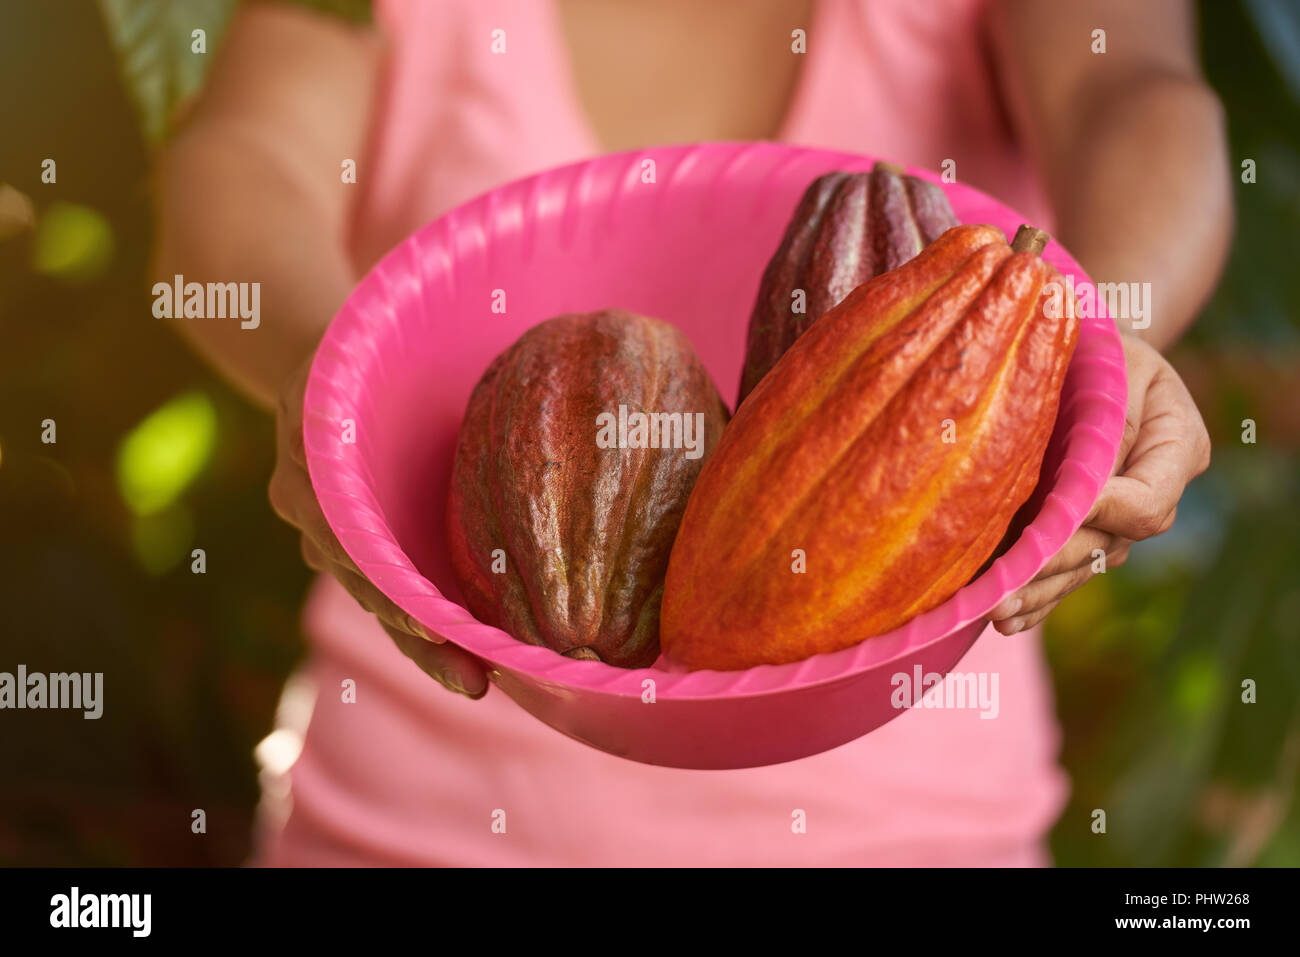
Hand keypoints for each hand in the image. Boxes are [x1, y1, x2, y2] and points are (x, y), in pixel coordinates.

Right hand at [269, 354, 488, 697]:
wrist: (307, 353)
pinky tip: (471, 655)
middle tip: (472, 681)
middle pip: (366, 583)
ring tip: (477, 683)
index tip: (431, 621)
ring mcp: (326, 527)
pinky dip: (422, 620)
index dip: (388, 583)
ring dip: (425, 643)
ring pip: (376, 596)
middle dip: (418, 637)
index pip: (349, 536)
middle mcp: (311, 502)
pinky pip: (384, 587)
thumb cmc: (351, 340)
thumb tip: (471, 318)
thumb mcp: (357, 338)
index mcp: (311, 456)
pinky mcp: (354, 539)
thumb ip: (381, 357)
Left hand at [989, 335, 1211, 634]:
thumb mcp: (1108, 359)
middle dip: (1055, 567)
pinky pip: (1066, 571)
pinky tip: (1007, 618)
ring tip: (998, 611)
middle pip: (1111, 544)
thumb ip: (1108, 416)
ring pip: (1085, 566)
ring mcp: (1120, 518)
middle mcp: (1154, 490)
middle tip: (1006, 589)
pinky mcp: (1086, 529)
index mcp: (1177, 446)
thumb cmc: (1093, 342)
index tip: (1053, 516)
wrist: (1082, 348)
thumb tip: (1085, 474)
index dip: (1102, 516)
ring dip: (1040, 592)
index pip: (1148, 502)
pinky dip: (1037, 596)